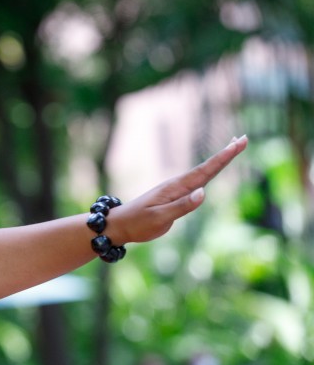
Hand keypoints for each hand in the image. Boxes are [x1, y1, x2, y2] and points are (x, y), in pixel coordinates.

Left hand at [107, 135, 247, 244]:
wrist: (120, 225)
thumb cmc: (138, 222)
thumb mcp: (159, 217)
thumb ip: (181, 206)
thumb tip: (204, 192)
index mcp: (176, 187)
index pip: (205, 170)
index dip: (223, 157)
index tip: (238, 143)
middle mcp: (178, 185)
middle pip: (207, 167)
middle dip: (226, 154)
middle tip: (244, 138)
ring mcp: (177, 190)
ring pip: (203, 173)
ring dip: (219, 161)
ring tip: (234, 147)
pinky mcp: (176, 198)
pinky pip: (197, 183)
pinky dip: (208, 174)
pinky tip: (211, 171)